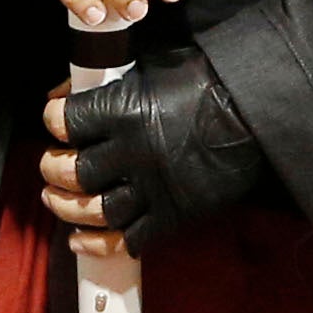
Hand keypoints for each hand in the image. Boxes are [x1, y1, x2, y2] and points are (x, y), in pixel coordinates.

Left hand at [40, 44, 263, 250]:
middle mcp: (133, 153)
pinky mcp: (173, 214)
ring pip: (92, 210)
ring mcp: (153, 187)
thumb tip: (70, 93)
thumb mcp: (154, 67)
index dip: (54, 120)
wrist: (261, 112)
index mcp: (125, 110)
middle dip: (53, 169)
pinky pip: (127, 240)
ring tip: (58, 200)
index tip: (56, 121)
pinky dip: (98, 244)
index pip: (65, 121)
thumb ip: (110, 83)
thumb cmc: (211, 81)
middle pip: (71, 172)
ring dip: (67, 208)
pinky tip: (81, 240)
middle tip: (52, 166)